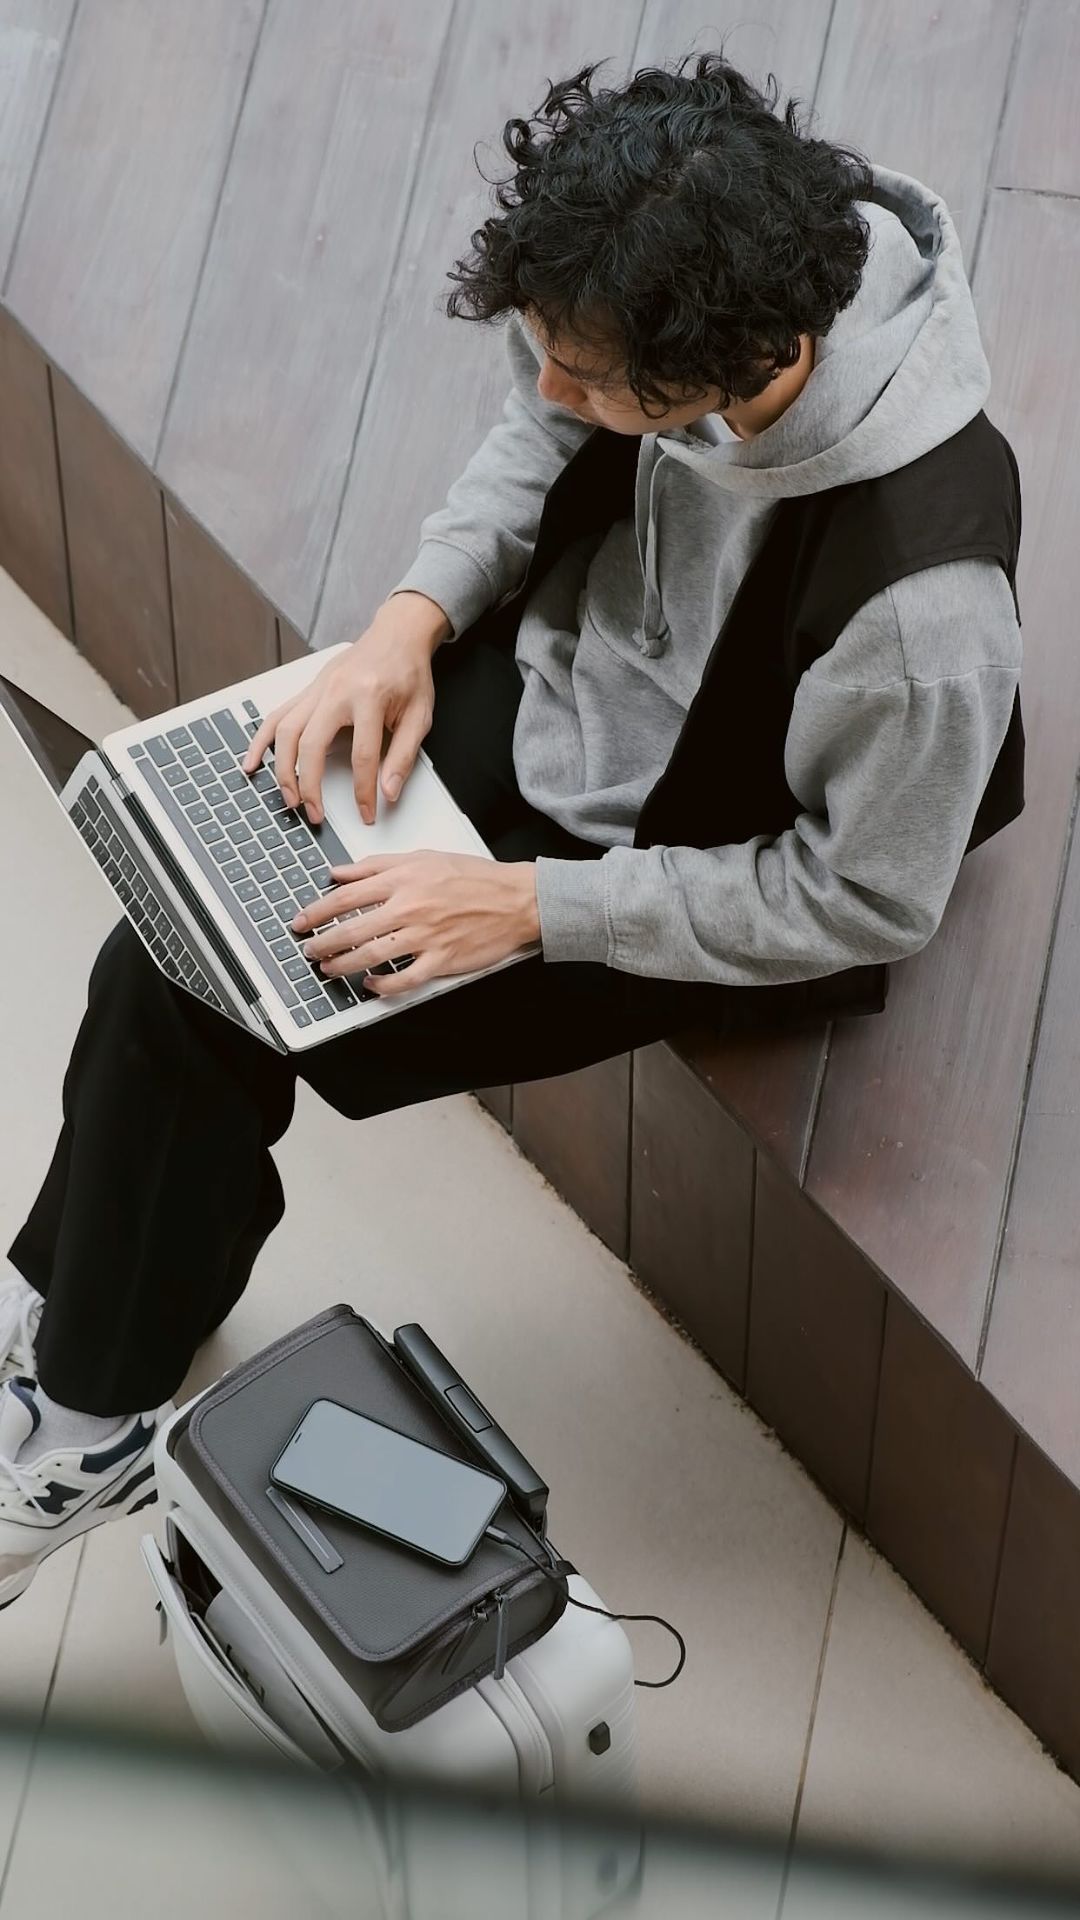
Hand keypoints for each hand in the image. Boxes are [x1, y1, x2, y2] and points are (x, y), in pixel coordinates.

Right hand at [242, 591, 450, 825]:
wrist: (397, 635)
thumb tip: (388, 792)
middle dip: (308, 785)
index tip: (366, 813)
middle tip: (314, 813)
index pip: (363, 755)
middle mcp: (336, 691)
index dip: (363, 791)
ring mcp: (316, 689)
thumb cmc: (409, 673)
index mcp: (369, 696)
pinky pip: (276, 716)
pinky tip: (252, 763)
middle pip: (311, 745)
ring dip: (281, 769)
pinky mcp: (307, 690)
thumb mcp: (419, 715)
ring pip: (285, 731)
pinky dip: (260, 741)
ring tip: (288, 798)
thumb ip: (404, 755)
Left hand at [293, 851, 540, 996]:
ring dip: (343, 965)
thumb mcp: (423, 858)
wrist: (517, 900)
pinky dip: (383, 985)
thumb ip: (378, 865)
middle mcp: (410, 907)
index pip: (346, 896)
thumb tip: (339, 872)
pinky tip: (371, 985)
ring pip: (372, 955)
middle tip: (309, 950)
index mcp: (403, 879)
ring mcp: (426, 936)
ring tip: (329, 969)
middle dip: (322, 943)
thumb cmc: (475, 878)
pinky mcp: (442, 960)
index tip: (302, 920)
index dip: (317, 911)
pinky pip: (405, 979)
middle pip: (352, 929)